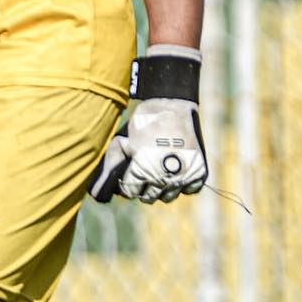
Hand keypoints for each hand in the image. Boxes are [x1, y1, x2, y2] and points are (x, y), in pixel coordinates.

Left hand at [90, 99, 207, 203]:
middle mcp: (162, 175)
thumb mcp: (122, 141)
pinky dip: (185, 184)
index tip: (132, 175)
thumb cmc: (144, 121)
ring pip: (168, 196)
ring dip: (163, 188)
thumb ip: (113, 165)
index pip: (131, 192)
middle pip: (149, 197)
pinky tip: (178, 172)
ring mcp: (183, 174)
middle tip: (147, 173)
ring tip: (161, 173)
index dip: (129, 184)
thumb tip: (102, 191)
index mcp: (142, 169)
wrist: (172, 104)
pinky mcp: (199, 169)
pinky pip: (190, 189)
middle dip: (144, 187)